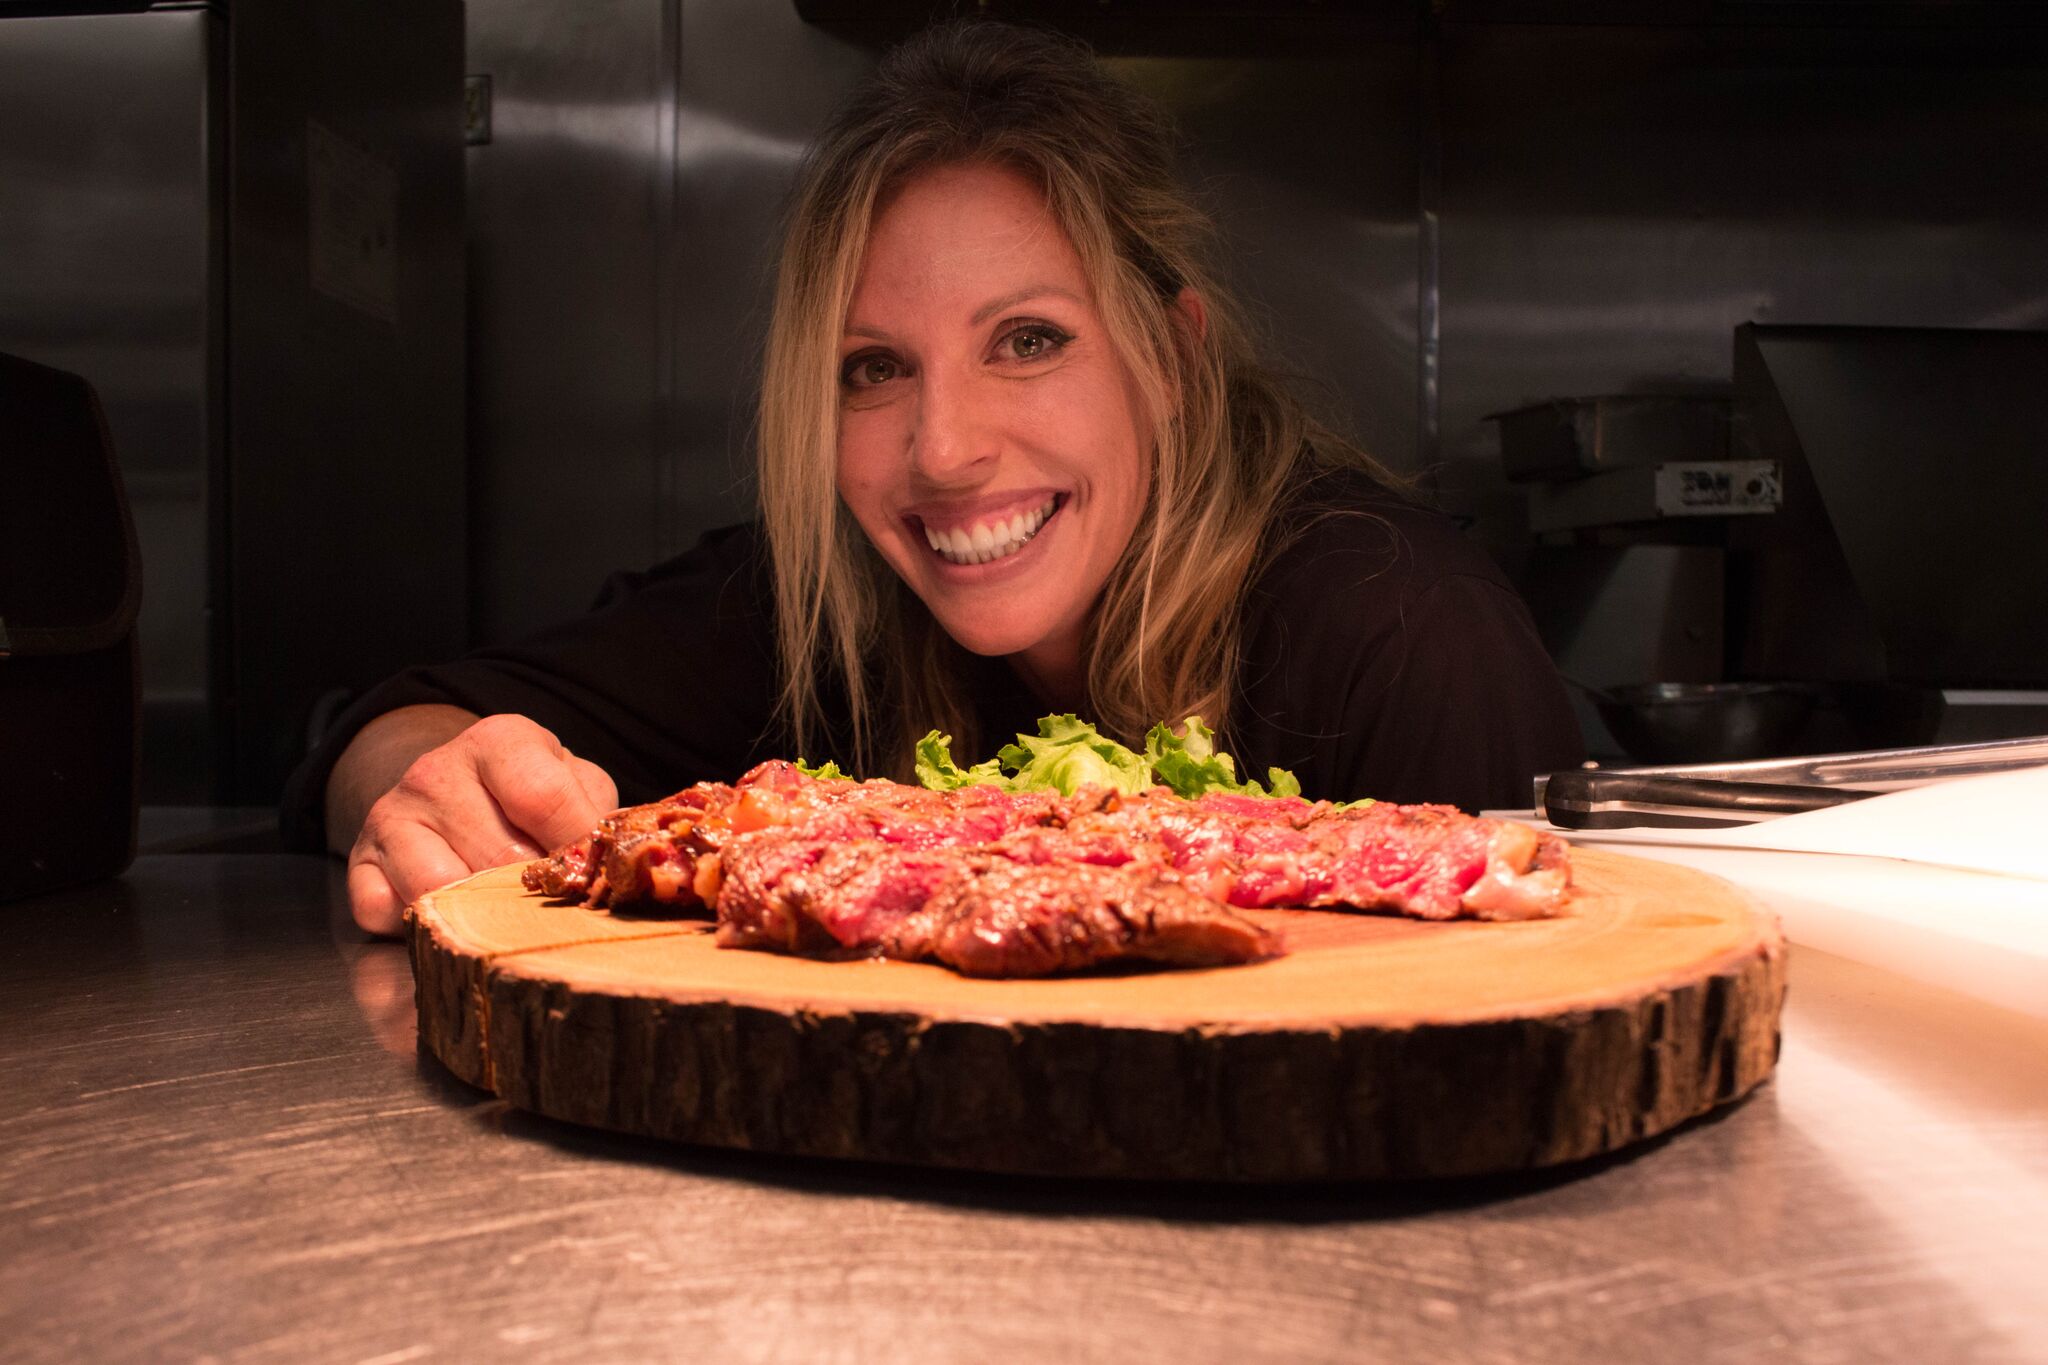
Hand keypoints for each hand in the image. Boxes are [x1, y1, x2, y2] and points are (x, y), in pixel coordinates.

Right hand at [342, 713, 617, 935]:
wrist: (449, 790)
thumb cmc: (530, 796)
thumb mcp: (575, 786)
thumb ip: (596, 816)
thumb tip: (614, 865)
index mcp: (500, 741)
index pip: (543, 797)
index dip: (575, 846)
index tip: (592, 875)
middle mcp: (436, 771)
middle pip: (497, 856)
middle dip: (534, 892)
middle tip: (552, 903)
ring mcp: (391, 816)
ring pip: (441, 890)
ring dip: (481, 914)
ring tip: (506, 911)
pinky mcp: (361, 862)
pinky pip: (390, 913)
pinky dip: (425, 928)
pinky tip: (452, 913)